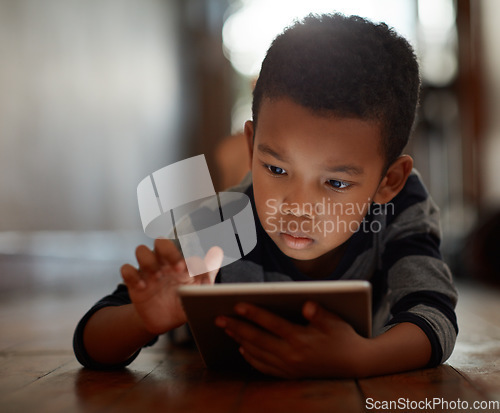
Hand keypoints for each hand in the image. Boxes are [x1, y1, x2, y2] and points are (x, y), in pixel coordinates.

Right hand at [121, 239, 222, 334]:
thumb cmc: (185, 299)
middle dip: (168, 250)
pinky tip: (143, 287)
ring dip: (149, 261)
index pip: (182, 246)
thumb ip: (208, 270)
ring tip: (157, 276)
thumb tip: (217, 250)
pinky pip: (126, 269)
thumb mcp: (200, 288)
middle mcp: (163, 262)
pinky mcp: (134, 282)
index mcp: (180, 260)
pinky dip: (133, 275)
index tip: (190, 269)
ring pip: (141, 250)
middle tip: (177, 268)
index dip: (188, 253)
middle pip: (161, 241)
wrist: (166, 320)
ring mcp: (148, 270)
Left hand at [215, 301, 368, 378]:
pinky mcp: (289, 374)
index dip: (253, 313)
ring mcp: (289, 366)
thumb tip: (306, 304)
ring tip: (225, 329)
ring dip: (239, 340)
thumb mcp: (335, 322)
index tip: (237, 304)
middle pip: (257, 339)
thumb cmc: (343, 337)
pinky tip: (243, 349)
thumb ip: (319, 313)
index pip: (271, 323)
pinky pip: (264, 366)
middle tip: (218, 318)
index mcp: (300, 338)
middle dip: (236, 327)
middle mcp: (291, 354)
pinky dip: (251, 358)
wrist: (354, 364)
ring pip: (257, 352)